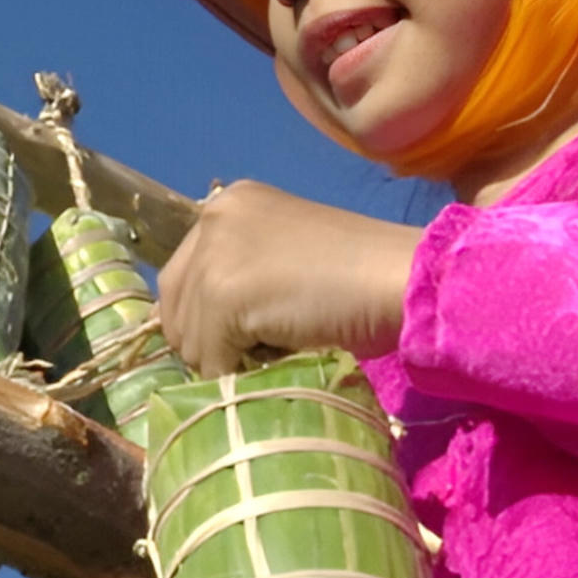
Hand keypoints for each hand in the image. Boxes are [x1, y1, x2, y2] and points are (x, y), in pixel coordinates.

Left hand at [154, 182, 417, 375]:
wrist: (402, 280)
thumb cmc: (361, 276)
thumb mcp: (285, 256)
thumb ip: (241, 272)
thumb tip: (198, 330)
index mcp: (229, 203)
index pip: (181, 276)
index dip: (205, 317)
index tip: (245, 334)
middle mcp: (214, 217)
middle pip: (174, 307)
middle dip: (209, 340)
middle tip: (262, 348)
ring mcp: (215, 254)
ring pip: (188, 339)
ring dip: (226, 360)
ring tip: (276, 349)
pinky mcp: (223, 294)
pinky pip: (209, 359)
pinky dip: (237, 375)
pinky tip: (276, 359)